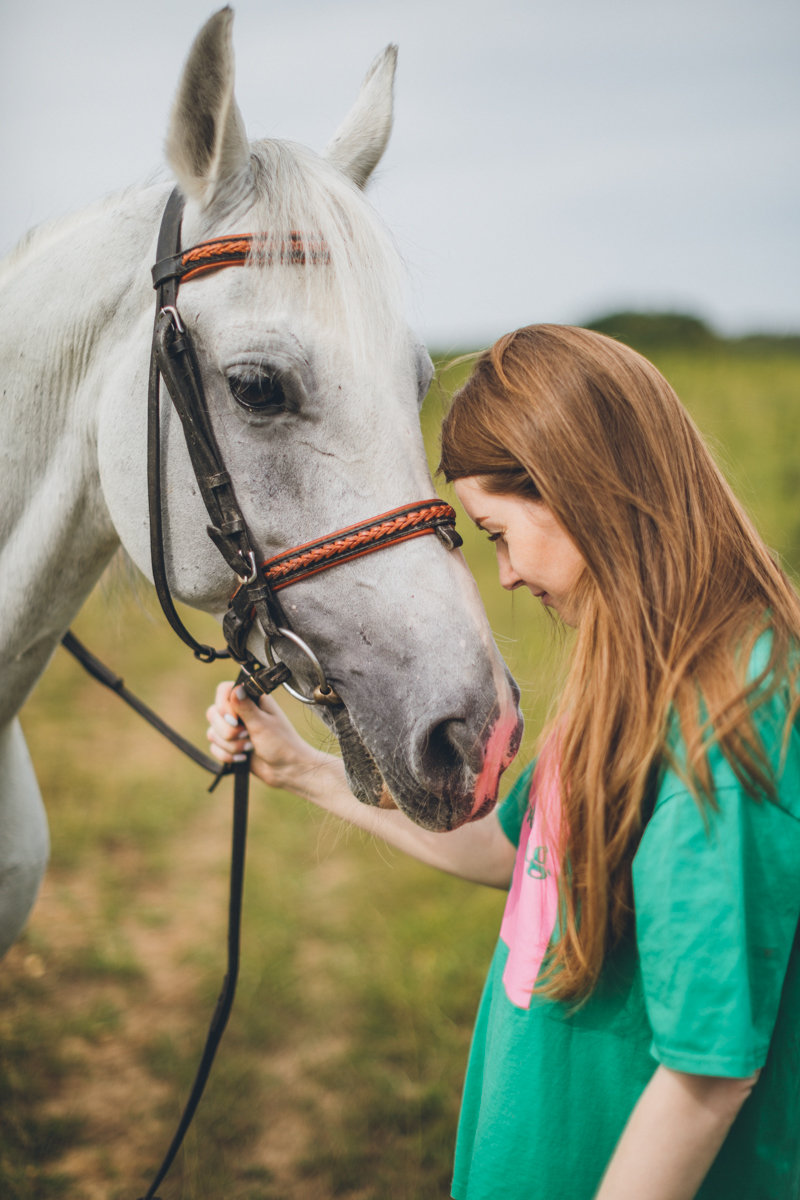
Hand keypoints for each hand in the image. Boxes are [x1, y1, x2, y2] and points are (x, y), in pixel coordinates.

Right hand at [206, 682, 334, 792]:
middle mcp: (239, 711)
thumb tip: (235, 688)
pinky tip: (243, 757)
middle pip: (213, 713)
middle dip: (228, 731)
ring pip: (212, 732)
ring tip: (250, 747)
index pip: (224, 690)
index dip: (223, 705)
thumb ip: (246, 708)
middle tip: (247, 735)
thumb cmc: (281, 744)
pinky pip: (214, 747)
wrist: (286, 770)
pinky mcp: (230, 744)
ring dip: (230, 745)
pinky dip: (227, 755)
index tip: (235, 720)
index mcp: (251, 699)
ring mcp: (233, 728)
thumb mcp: (263, 724)